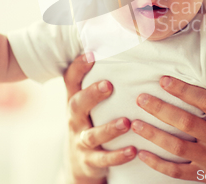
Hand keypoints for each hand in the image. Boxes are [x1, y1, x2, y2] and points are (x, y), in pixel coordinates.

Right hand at [63, 54, 136, 183]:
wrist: (78, 163)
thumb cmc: (91, 121)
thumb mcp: (89, 102)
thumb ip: (99, 80)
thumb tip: (120, 43)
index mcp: (76, 100)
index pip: (72, 80)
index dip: (79, 66)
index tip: (91, 53)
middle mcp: (75, 119)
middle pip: (77, 105)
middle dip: (92, 94)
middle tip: (108, 85)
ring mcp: (81, 141)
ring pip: (92, 135)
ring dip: (109, 129)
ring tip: (127, 122)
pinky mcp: (90, 161)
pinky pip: (103, 160)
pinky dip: (118, 156)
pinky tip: (134, 150)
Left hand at [131, 76, 205, 182]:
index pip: (204, 100)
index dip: (183, 89)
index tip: (163, 80)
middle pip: (186, 122)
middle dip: (160, 109)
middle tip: (141, 98)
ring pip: (177, 146)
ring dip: (153, 134)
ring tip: (135, 123)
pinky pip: (177, 171)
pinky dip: (158, 163)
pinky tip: (142, 153)